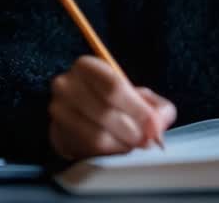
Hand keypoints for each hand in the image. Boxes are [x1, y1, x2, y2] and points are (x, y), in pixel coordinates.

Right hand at [48, 55, 176, 161]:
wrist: (78, 114)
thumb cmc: (110, 101)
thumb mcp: (134, 95)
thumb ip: (154, 105)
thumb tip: (161, 122)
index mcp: (87, 66)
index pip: (114, 87)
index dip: (137, 109)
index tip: (154, 126)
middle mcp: (66, 85)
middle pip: (105, 112)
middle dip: (132, 130)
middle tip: (146, 140)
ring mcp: (58, 110)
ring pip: (96, 134)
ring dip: (121, 143)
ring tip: (134, 144)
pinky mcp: (57, 133)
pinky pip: (88, 148)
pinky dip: (110, 151)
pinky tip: (119, 148)